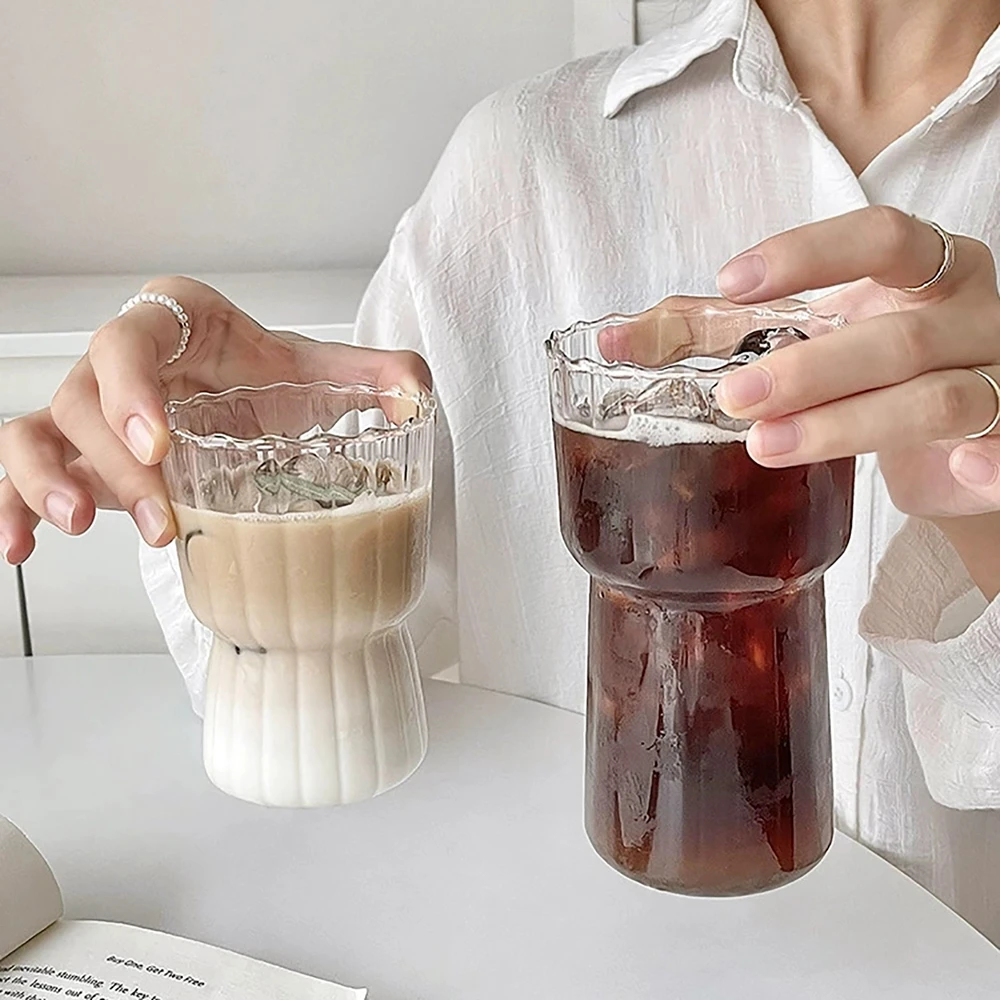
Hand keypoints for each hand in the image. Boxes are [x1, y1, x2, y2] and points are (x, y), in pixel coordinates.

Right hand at [0, 276, 430, 563]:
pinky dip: (10, 502)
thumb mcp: (317, 375)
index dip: (134, 387)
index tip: (163, 442)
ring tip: (76, 527)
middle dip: (119, 463)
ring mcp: (88, 406)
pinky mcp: (73, 450)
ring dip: (47, 479)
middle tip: (162, 519)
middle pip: (84, 398)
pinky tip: (17, 547)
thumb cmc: (266, 378)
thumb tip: (420, 392)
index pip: (130, 338)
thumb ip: (373, 376)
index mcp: (172, 323)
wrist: (242, 398)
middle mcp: (118, 360)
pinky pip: (16, 466)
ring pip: (37, 429)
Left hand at [712, 206, 999, 519]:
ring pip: (935, 398)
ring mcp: (996, 379)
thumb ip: (715, 332)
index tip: (731, 283)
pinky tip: (953, 472)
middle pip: (896, 335)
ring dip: (848, 423)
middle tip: (736, 395)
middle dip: (810, 368)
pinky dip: (985, 465)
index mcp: (927, 270)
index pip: (882, 238)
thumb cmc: (872, 369)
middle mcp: (972, 315)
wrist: (955, 437)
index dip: (809, 255)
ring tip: (767, 444)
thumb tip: (617, 341)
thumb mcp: (805, 334)